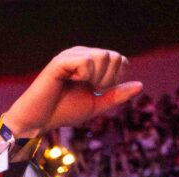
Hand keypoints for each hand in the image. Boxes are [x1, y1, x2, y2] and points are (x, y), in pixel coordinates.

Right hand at [5, 46, 140, 137]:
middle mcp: (81, 54)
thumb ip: (116, 95)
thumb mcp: (95, 105)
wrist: (38, 121)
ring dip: (96, 78)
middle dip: (108, 79)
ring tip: (80, 86)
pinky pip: (87, 61)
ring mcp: (70, 55)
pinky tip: (69, 81)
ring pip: (103, 56)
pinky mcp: (60, 61)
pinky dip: (84, 76)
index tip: (99, 91)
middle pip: (114, 57)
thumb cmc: (63, 112)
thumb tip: (140, 85)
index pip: (120, 59)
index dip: (116, 77)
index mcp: (91, 62)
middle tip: (90, 89)